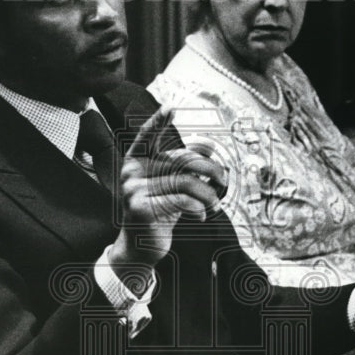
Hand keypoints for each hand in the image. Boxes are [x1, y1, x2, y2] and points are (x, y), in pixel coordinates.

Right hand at [109, 107, 227, 270]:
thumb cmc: (159, 212)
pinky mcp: (141, 208)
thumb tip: (209, 148)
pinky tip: (201, 216)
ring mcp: (133, 190)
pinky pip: (181, 200)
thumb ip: (184, 167)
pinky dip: (198, 208)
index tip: (171, 107)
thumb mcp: (172, 186)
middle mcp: (131, 172)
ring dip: (207, 194)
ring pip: (185, 182)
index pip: (146, 137)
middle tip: (223, 180)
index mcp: (136, 162)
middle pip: (180, 161)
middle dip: (208, 169)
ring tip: (215, 205)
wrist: (140, 247)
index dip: (158, 122)